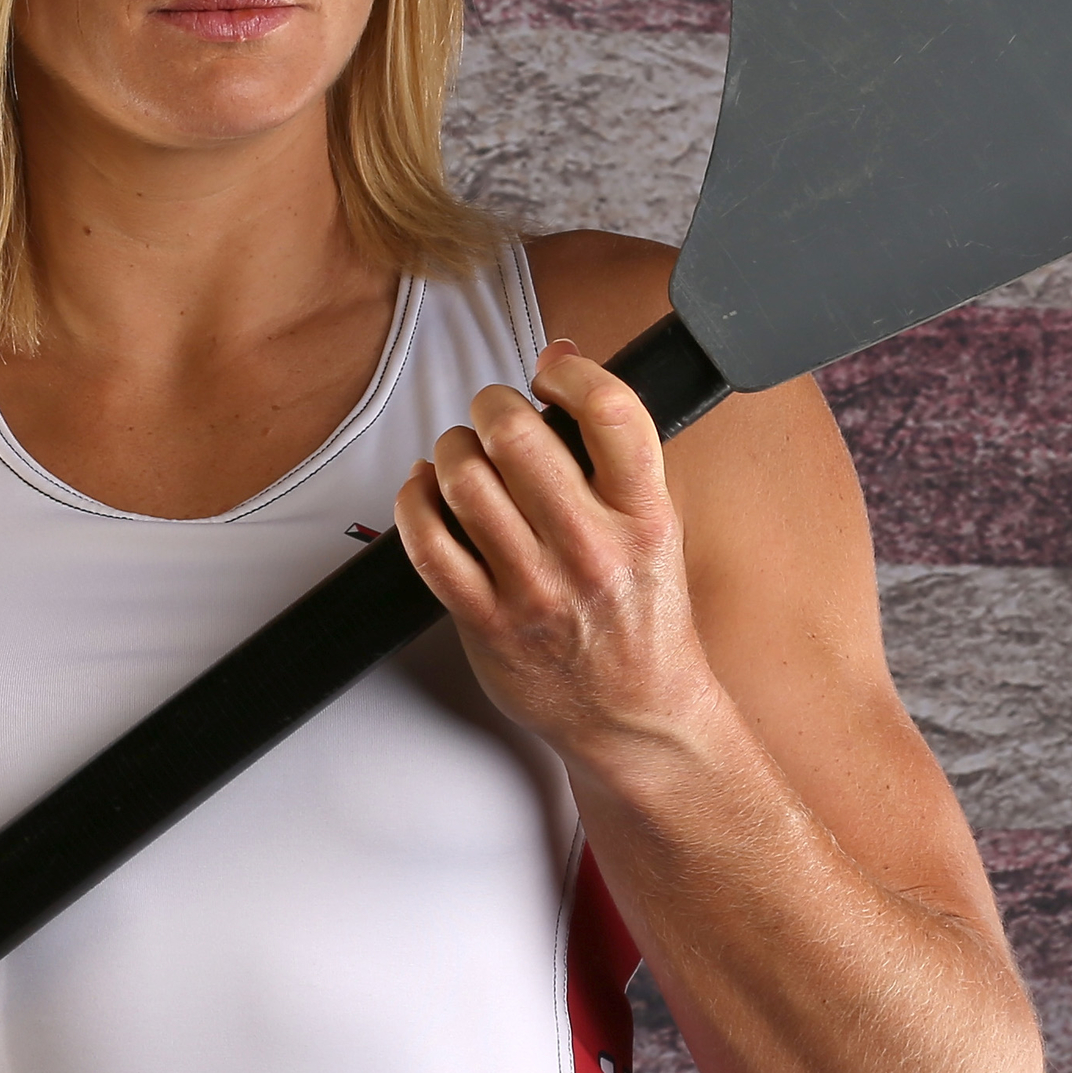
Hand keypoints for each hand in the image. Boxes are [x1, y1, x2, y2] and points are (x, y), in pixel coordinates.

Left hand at [395, 339, 722, 766]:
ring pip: (463, 480)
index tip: (552, 373)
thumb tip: (561, 357)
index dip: (569, 371)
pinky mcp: (486, 621)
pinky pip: (427, 542)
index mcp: (643, 516)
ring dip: (451, 449)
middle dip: (492, 405)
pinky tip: (426, 491)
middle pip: (516, 436)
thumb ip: (614, 450)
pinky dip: (415, 500)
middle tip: (493, 413)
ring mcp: (534, 588)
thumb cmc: (643, 618)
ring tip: (461, 453)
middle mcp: (590, 549)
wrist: (636, 715)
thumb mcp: (656, 525)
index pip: (609, 410)